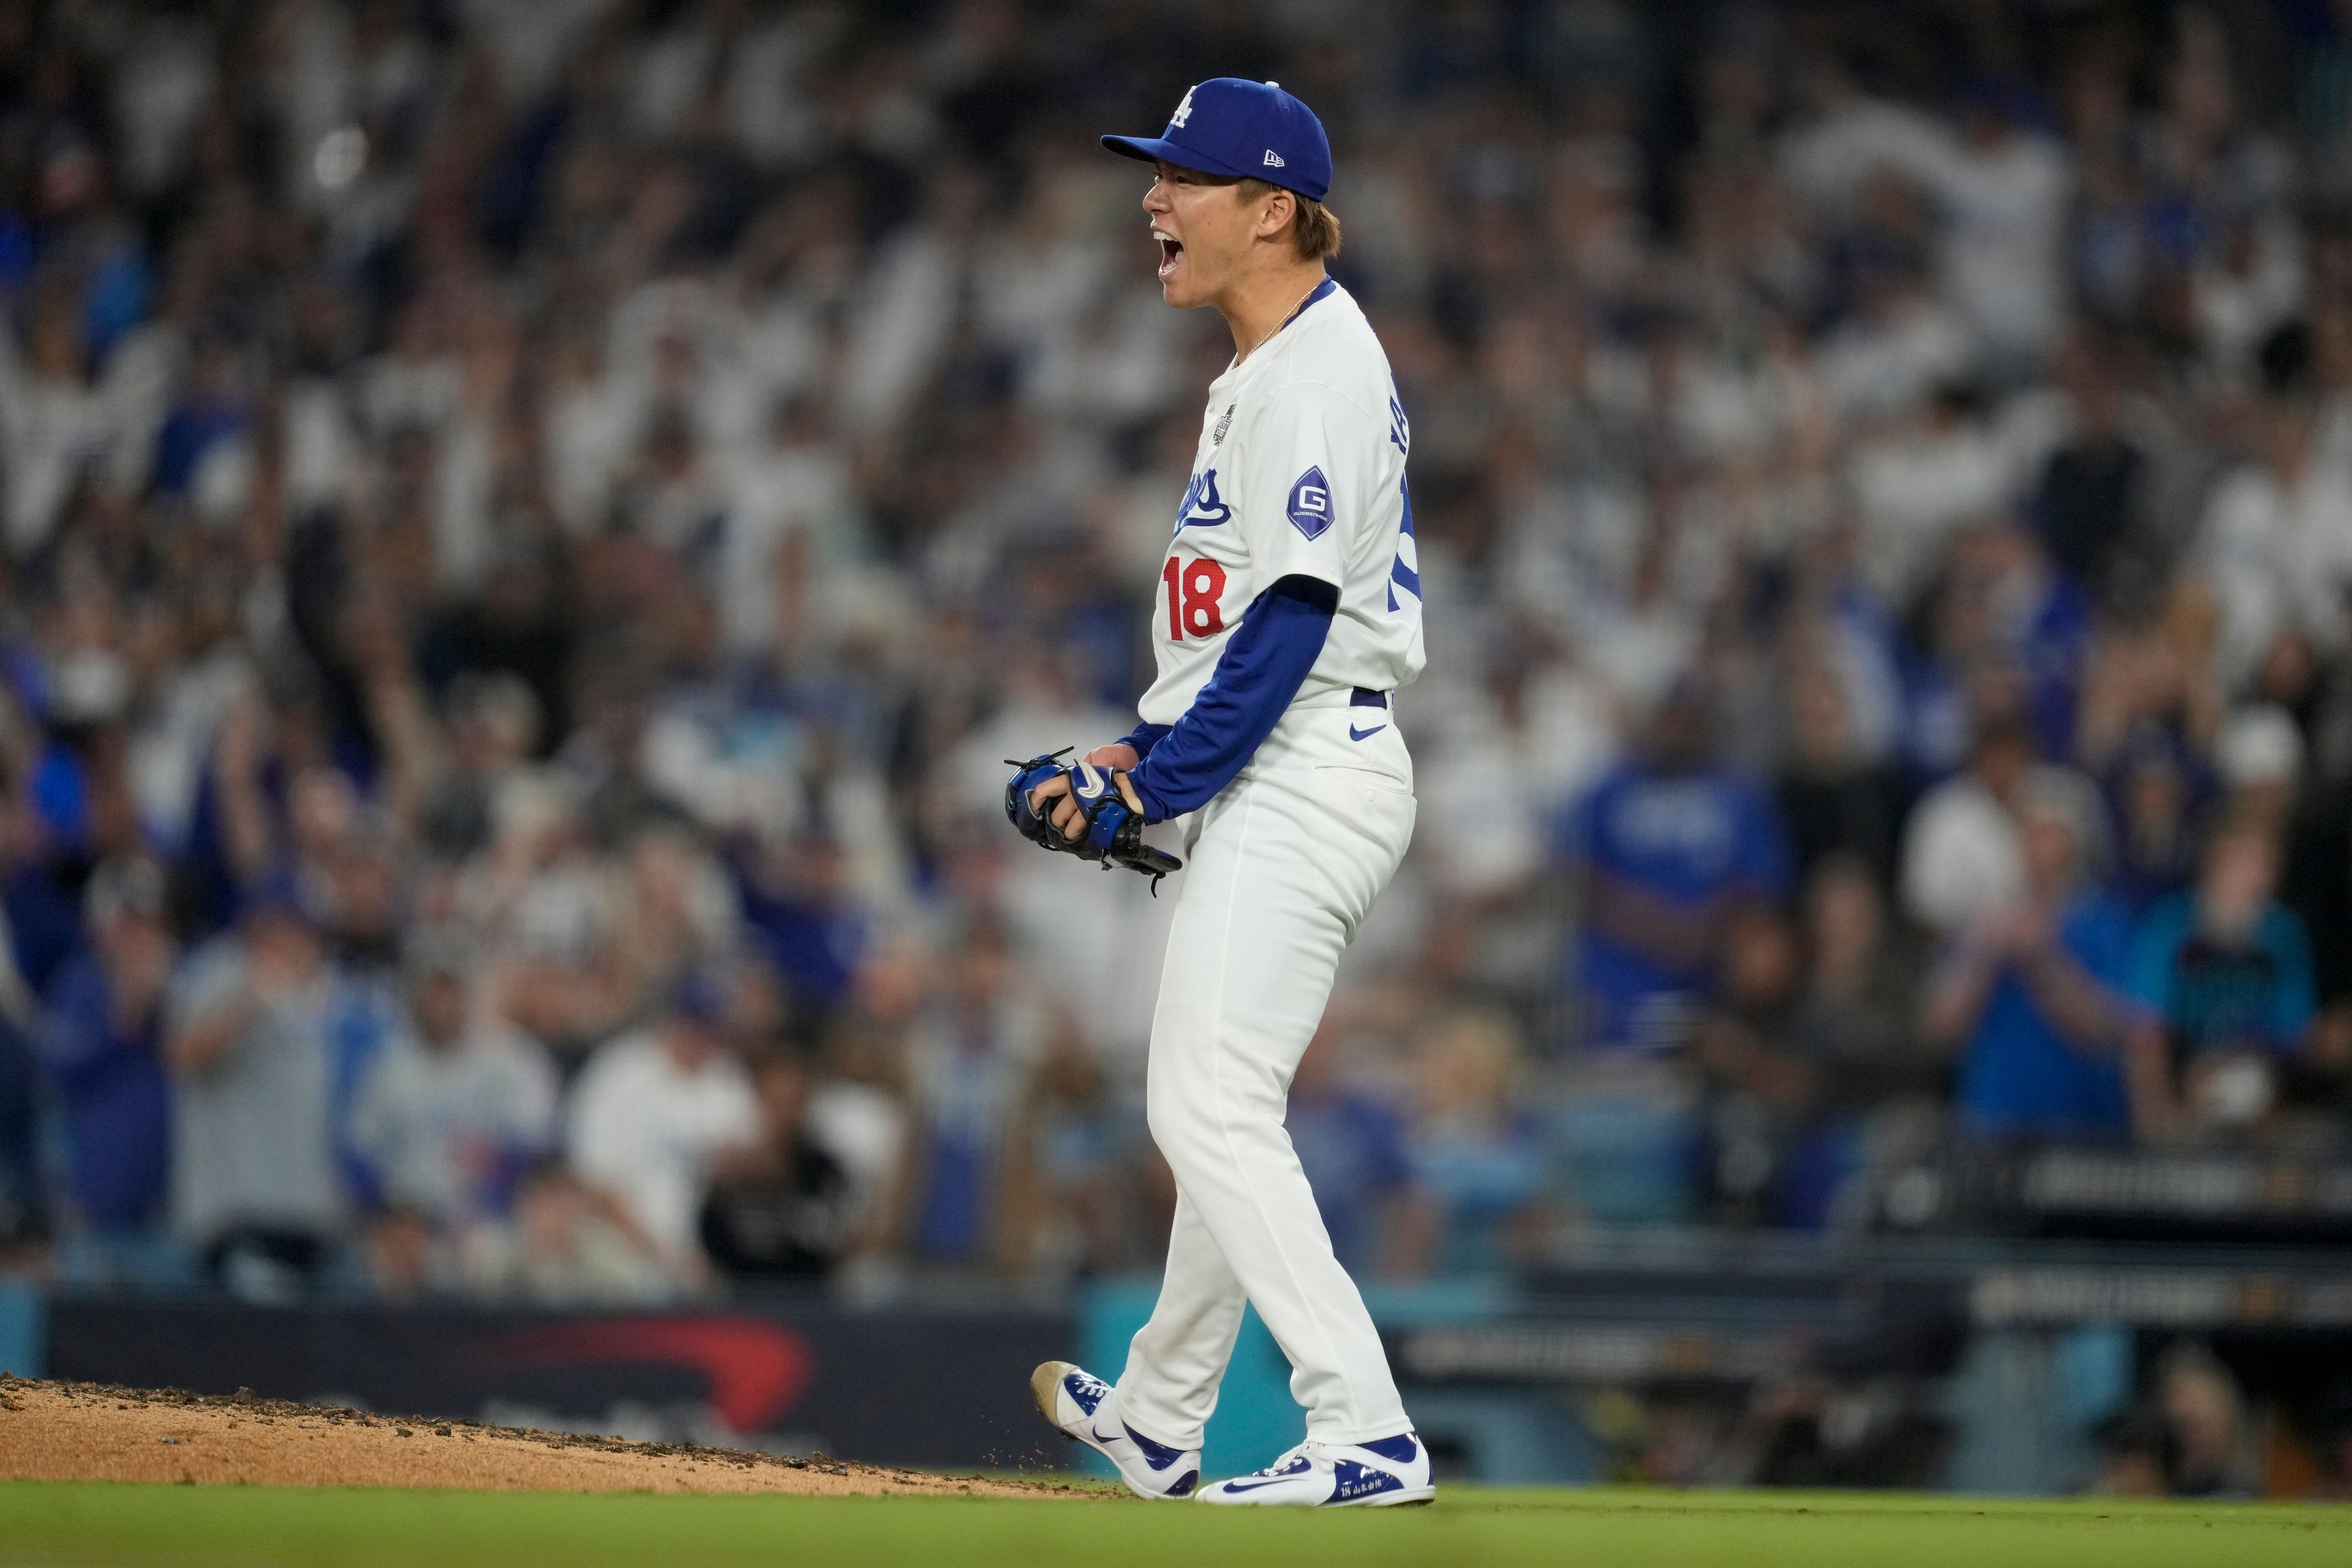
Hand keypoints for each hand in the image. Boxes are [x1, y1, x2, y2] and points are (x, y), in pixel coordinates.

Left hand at [1028, 754, 1144, 841]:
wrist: (1139, 785)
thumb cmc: (1116, 771)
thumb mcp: (1097, 762)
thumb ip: (1082, 772)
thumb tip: (1070, 786)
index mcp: (1072, 778)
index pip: (1046, 789)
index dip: (1036, 801)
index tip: (1034, 809)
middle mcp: (1075, 792)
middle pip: (1057, 814)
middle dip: (1058, 822)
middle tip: (1062, 825)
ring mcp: (1086, 807)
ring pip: (1070, 827)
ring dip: (1071, 833)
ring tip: (1075, 833)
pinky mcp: (1096, 820)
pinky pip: (1083, 833)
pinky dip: (1083, 836)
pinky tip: (1086, 835)